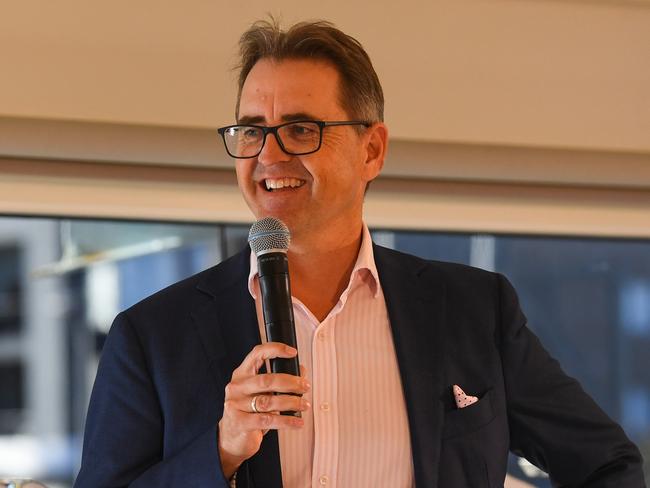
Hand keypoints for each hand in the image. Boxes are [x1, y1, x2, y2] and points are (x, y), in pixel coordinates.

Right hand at [217, 342, 309, 477]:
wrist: (230, 439)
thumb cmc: (249, 412)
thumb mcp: (261, 393)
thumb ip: (277, 382)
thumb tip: (301, 371)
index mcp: (241, 374)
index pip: (257, 354)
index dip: (276, 349)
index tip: (293, 352)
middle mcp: (236, 387)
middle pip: (267, 380)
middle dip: (290, 382)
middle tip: (305, 386)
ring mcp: (236, 405)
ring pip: (269, 401)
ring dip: (291, 402)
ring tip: (304, 405)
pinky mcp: (240, 422)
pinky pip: (268, 420)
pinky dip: (287, 421)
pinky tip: (297, 422)